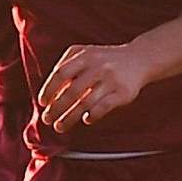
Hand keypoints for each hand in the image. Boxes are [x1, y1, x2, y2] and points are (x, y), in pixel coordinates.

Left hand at [36, 42, 154, 134]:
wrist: (139, 58)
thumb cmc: (105, 59)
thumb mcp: (85, 54)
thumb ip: (66, 66)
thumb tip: (49, 92)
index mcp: (85, 56)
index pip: (61, 74)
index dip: (49, 90)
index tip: (42, 103)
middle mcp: (98, 66)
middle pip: (71, 91)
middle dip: (56, 108)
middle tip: (47, 120)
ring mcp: (111, 79)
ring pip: (86, 102)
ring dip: (70, 117)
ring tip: (60, 126)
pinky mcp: (123, 92)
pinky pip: (105, 107)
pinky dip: (93, 115)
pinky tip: (85, 120)